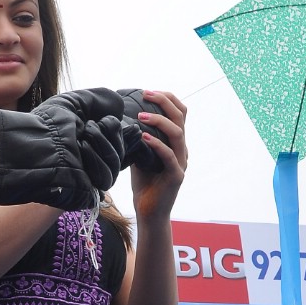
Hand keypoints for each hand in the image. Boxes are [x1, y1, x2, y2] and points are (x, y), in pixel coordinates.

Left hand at [0, 92, 129, 208]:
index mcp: (91, 141)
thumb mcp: (72, 103)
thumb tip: (119, 105)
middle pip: (120, 151)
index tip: (106, 120)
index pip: (119, 139)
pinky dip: (98, 161)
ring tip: (83, 137)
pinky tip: (82, 149)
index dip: (116, 128)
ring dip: (104, 145)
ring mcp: (90, 176)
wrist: (32, 143)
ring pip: (115, 164)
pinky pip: (106, 178)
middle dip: (110, 135)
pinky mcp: (88, 191)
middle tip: (90, 127)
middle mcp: (92, 159)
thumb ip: (97, 100)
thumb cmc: (48, 124)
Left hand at [128, 91, 187, 221]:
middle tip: (146, 94)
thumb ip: (139, 138)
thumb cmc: (145, 184)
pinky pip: (169, 156)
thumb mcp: (140, 155)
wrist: (150, 212)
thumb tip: (123, 119)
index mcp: (176, 143)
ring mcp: (181, 163)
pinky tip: (143, 137)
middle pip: (181, 117)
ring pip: (178, 134)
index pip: (180, 113)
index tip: (148, 92)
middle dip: (164, 101)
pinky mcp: (175, 176)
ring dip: (159, 120)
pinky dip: (157, 144)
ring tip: (141, 115)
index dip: (168, 99)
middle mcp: (182, 150)